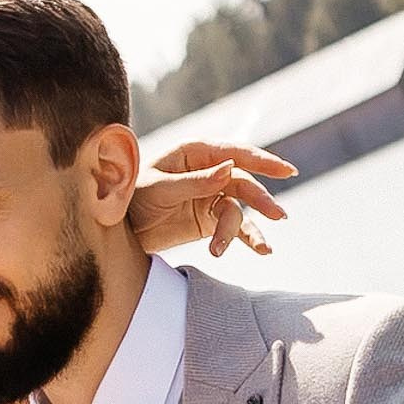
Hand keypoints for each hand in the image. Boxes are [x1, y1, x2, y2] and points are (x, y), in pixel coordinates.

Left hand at [130, 142, 296, 258]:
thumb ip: (195, 182)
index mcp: (195, 154)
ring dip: (249, 229)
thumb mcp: (160, 189)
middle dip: (261, 199)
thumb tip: (230, 170)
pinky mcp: (209, 221)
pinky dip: (246, 239)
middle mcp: (209, 172)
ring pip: (239, 210)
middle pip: (243, 183)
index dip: (262, 160)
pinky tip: (261, 250)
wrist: (118, 229)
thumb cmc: (132, 198)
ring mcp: (211, 197)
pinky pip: (233, 229)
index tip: (285, 170)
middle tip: (277, 215)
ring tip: (260, 248)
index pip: (234, 153)